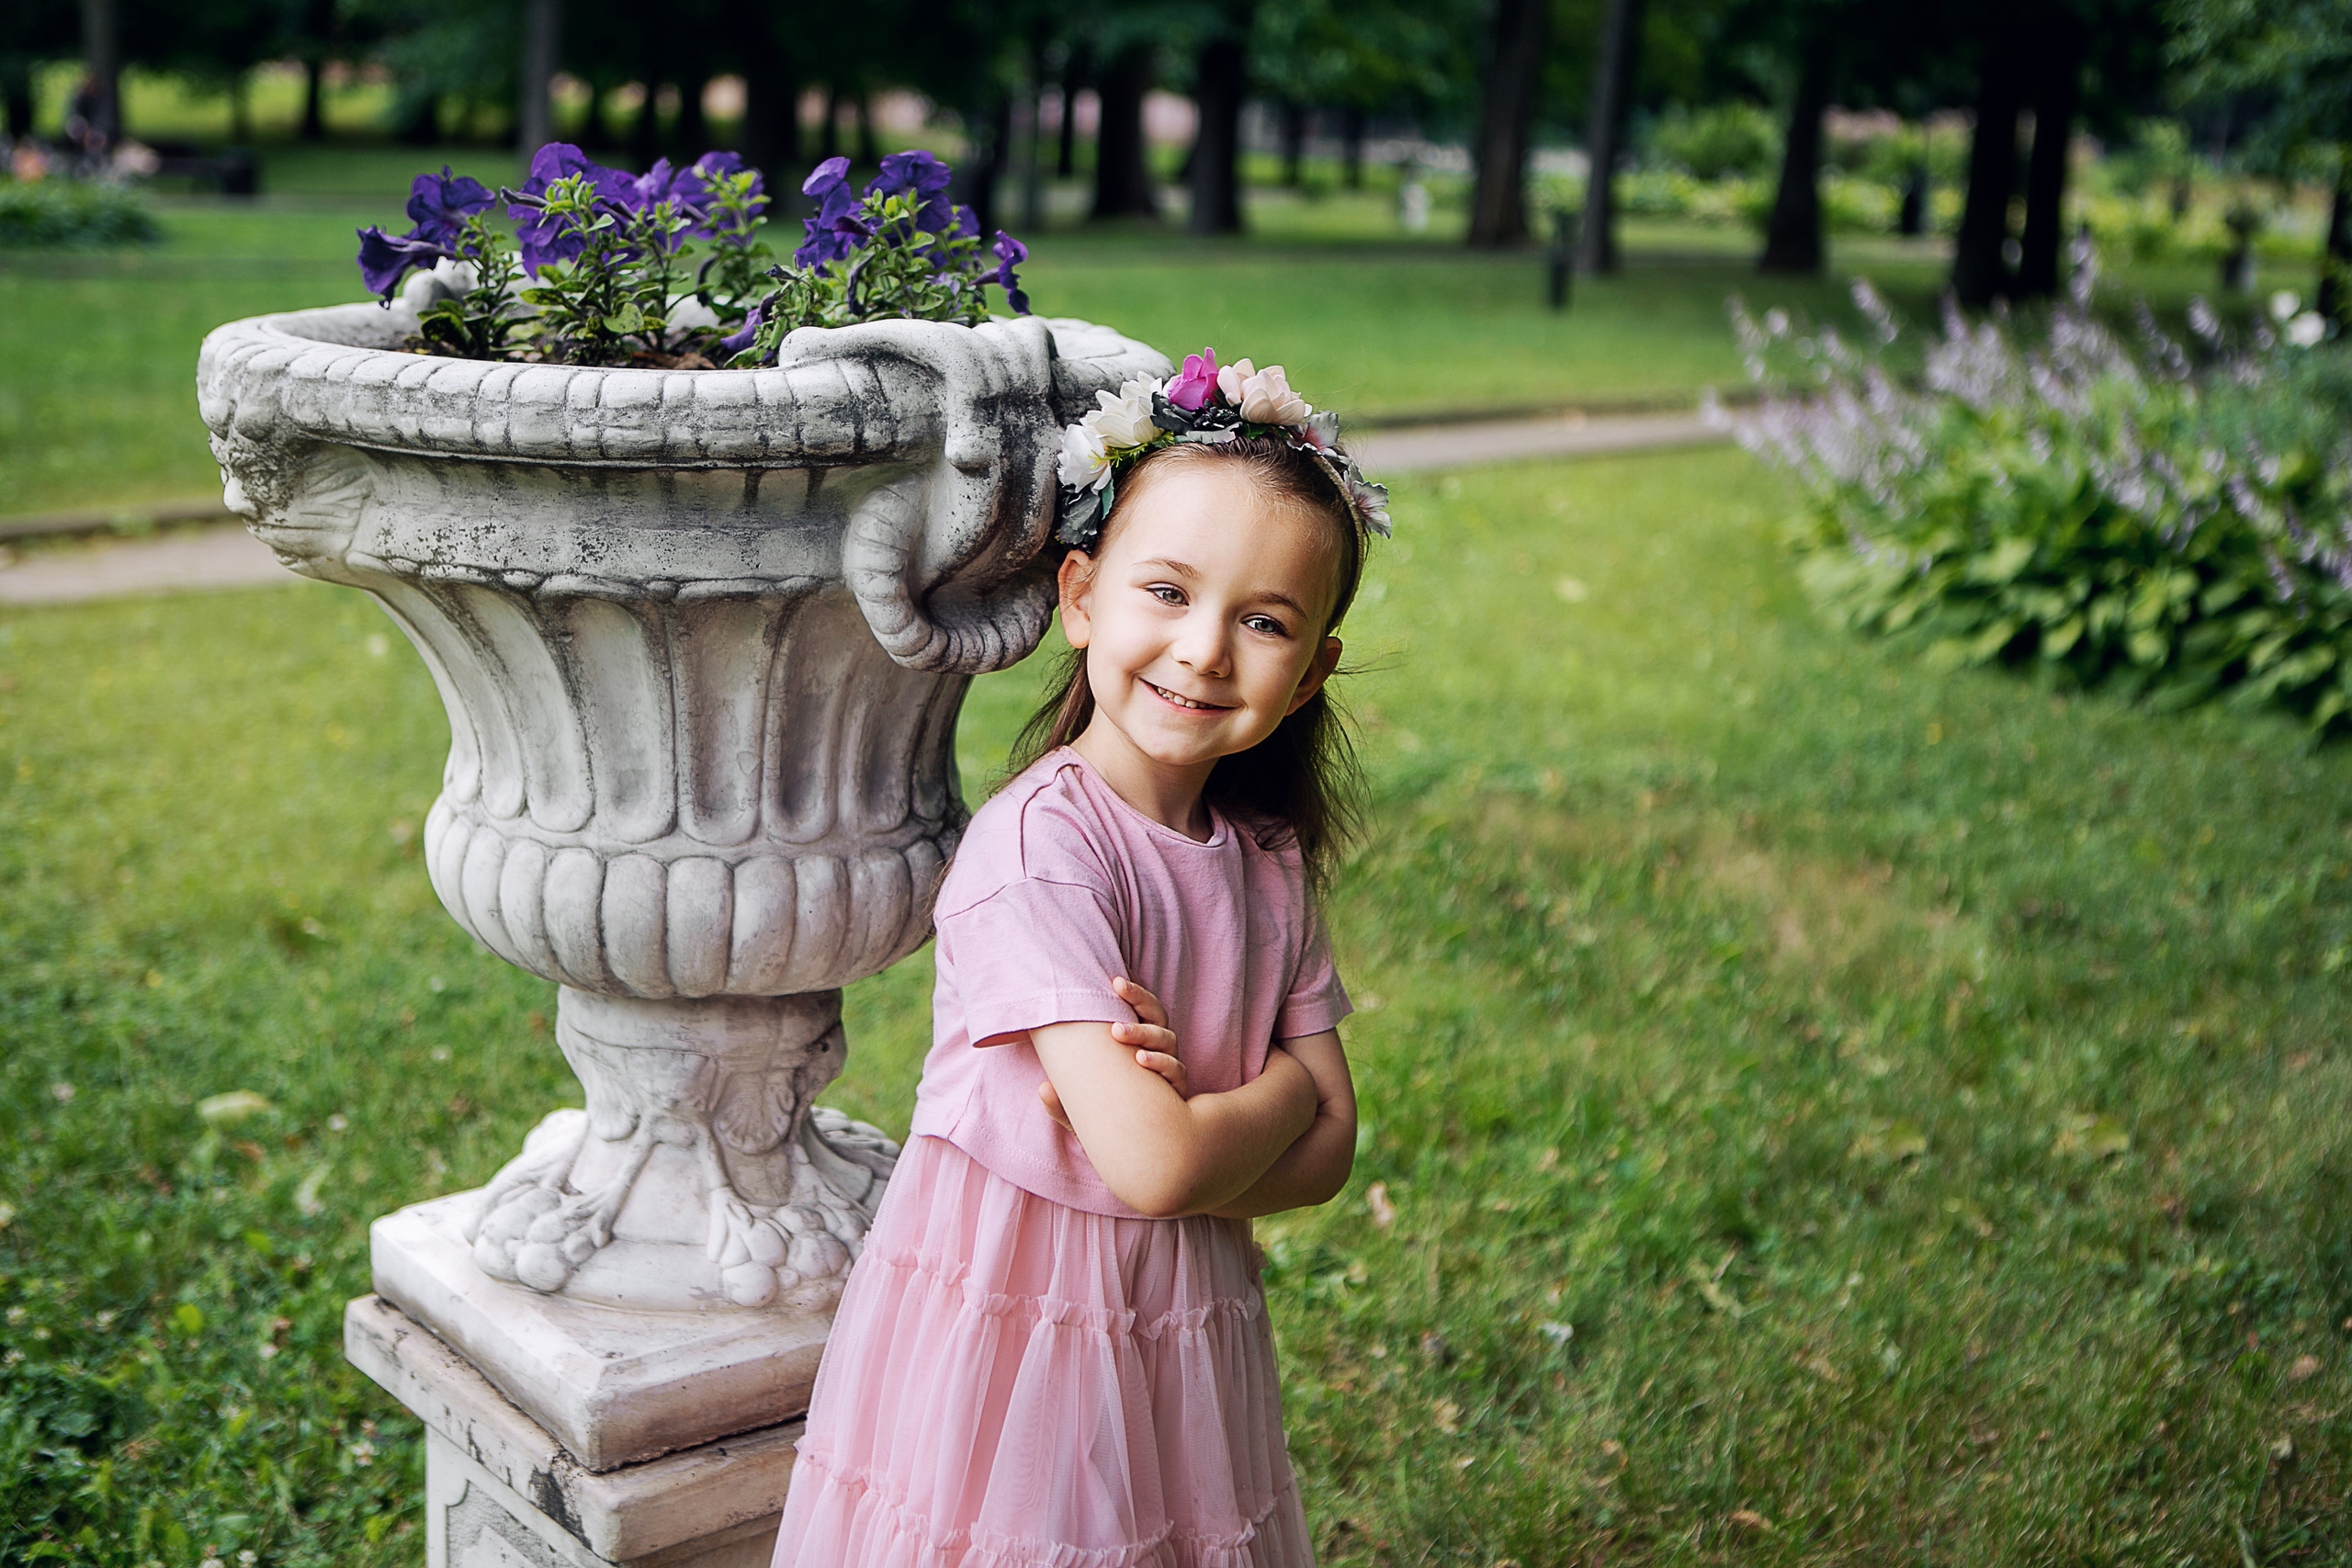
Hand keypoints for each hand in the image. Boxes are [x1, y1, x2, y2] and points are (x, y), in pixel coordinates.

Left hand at [1037, 976, 1187, 1132]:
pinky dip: (1160, 1062)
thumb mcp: (1082, 1117)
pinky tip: (1142, 1059)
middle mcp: (1159, 1055)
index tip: (1114, 975)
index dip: (1132, 991)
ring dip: (1143, 1031)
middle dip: (1139, 998)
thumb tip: (1043, 1088)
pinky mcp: (1179, 1095)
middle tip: (1116, 986)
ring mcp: (1170, 1074)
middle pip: (1157, 1016)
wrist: (1142, 1164)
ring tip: (1118, 1029)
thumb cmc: (1111, 1130)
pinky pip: (1176, 1072)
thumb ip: (1063, 1105)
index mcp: (1138, 1048)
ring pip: (1167, 1040)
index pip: (1140, 1011)